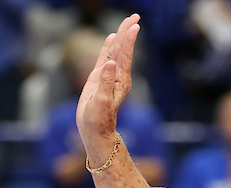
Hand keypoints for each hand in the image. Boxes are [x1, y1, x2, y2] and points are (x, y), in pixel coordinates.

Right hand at [76, 14, 139, 163]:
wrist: (95, 130)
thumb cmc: (98, 119)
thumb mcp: (101, 101)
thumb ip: (106, 82)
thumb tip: (110, 64)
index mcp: (120, 79)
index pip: (125, 55)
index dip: (129, 40)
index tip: (134, 25)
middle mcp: (117, 75)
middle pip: (123, 49)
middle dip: (128, 32)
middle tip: (135, 16)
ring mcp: (109, 75)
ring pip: (115, 51)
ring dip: (120, 36)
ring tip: (126, 22)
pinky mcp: (99, 77)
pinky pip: (105, 57)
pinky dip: (108, 46)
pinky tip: (111, 37)